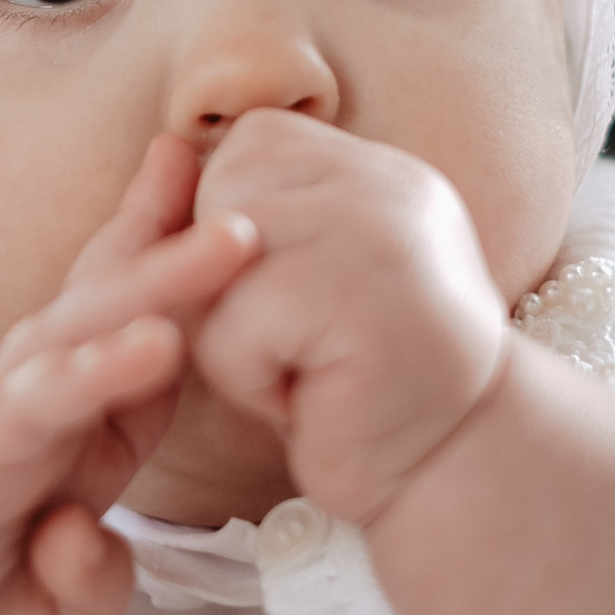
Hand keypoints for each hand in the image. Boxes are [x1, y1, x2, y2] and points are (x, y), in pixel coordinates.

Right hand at [0, 136, 258, 614]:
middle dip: (172, 233)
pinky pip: (33, 406)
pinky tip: (150, 344)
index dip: (192, 284)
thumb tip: (87, 533)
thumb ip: (92, 577)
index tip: (241, 219)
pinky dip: (92, 372)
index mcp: (73, 442)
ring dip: (158, 283)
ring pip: (80, 333)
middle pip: (112, 305)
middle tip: (239, 162)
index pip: (142, 342)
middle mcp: (34, 413)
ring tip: (229, 240)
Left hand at [194, 110, 507, 523]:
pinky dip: (245, 379)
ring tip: (298, 370)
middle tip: (294, 344)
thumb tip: (163, 151)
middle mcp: (388, 185)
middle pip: (223, 191)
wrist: (451, 472)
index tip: (288, 298)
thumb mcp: (304, 278)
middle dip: (223, 282)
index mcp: (378, 172)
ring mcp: (382, 233)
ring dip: (230, 336)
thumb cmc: (356, 387)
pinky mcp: (361, 297)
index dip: (233, 223)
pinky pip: (232, 322)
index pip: (255, 142)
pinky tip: (307, 401)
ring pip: (216, 256)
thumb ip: (255, 215)